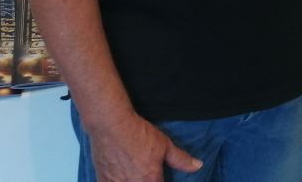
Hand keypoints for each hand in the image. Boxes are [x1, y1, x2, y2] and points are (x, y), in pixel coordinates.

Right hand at [87, 110, 201, 180]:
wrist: (112, 126)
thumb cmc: (138, 134)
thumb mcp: (165, 145)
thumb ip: (181, 159)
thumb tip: (198, 166)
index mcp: (150, 179)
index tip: (160, 178)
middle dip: (147, 181)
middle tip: (147, 174)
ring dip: (133, 181)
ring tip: (135, 174)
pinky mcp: (104, 180)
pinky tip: (122, 177)